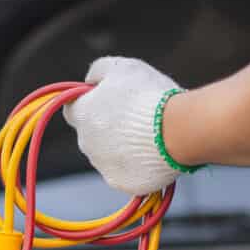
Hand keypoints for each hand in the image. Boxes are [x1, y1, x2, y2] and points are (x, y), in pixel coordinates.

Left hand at [63, 57, 183, 195]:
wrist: (177, 130)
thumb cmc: (148, 95)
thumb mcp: (121, 67)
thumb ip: (98, 71)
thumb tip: (90, 81)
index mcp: (82, 114)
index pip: (73, 109)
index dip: (90, 103)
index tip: (108, 100)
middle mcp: (86, 143)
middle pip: (93, 134)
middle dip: (110, 127)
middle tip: (138, 117)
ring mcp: (103, 166)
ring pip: (110, 154)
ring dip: (124, 146)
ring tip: (152, 134)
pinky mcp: (122, 183)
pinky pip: (126, 172)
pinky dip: (137, 165)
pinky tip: (154, 153)